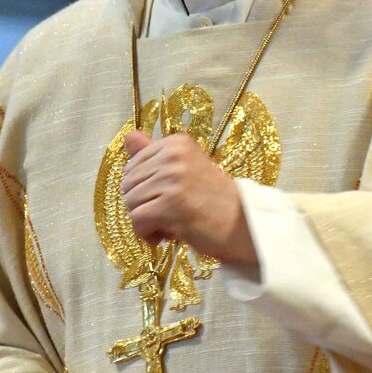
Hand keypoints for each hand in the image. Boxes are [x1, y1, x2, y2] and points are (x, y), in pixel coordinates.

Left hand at [121, 130, 255, 265]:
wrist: (243, 224)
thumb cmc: (214, 199)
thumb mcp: (184, 170)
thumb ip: (153, 155)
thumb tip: (128, 136)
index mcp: (176, 143)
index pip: (132, 166)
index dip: (144, 189)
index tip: (166, 198)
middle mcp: (174, 155)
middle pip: (128, 184)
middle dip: (143, 206)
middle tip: (169, 214)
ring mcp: (173, 179)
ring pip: (130, 203)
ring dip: (145, 222)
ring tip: (170, 224)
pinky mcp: (171, 204)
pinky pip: (137, 220)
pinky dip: (146, 234)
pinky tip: (165, 236)